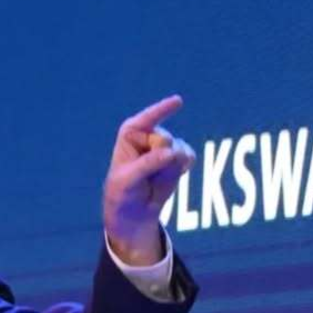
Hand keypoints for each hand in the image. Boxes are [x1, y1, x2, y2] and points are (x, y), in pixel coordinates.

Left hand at [103, 95, 195, 265]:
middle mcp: (149, 135)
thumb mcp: (128, 179)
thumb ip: (149, 164)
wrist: (134, 211)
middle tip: (146, 175)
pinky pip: (189, 157)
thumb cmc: (123, 191)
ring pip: (180, 150)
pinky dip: (181, 169)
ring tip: (154, 177)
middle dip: (160, 159)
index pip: (147, 119)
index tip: (178, 101)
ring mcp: (166, 145)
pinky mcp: (179, 156)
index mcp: (131, 133)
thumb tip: (172, 153)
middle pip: (166, 140)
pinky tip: (167, 178)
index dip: (163, 110)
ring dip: (170, 168)